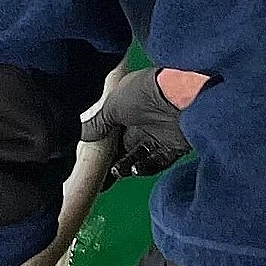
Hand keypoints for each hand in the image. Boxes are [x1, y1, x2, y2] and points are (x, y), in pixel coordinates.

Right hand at [81, 67, 194, 181]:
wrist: (182, 98)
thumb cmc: (144, 93)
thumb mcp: (111, 105)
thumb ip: (97, 122)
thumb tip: (83, 134)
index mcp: (128, 102)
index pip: (111, 123)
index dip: (101, 139)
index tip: (89, 154)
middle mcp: (143, 117)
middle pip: (124, 143)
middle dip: (112, 158)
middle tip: (99, 172)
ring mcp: (159, 132)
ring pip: (139, 154)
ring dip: (126, 165)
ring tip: (114, 172)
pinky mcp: (174, 146)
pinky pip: (157, 161)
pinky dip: (144, 167)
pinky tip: (134, 169)